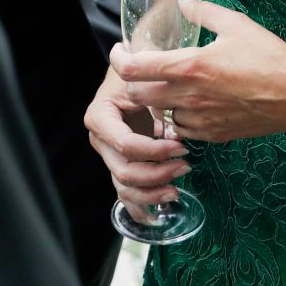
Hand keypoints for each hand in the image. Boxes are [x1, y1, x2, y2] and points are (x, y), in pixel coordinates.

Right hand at [84, 60, 191, 225]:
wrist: (129, 70)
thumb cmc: (138, 71)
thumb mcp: (145, 80)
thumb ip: (157, 102)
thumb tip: (175, 133)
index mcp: (100, 117)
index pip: (127, 145)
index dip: (155, 152)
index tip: (181, 147)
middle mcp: (99, 139)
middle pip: (124, 171)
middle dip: (156, 174)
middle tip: (185, 166)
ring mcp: (107, 154)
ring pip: (123, 186)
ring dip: (151, 193)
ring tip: (176, 190)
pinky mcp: (117, 162)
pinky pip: (123, 191)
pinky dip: (138, 205)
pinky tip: (154, 216)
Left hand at [111, 0, 285, 142]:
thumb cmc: (270, 56)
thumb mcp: (235, 24)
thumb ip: (202, 11)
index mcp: (190, 66)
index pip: (134, 68)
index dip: (119, 59)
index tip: (121, 51)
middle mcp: (189, 96)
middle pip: (137, 96)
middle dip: (133, 81)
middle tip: (143, 68)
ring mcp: (200, 120)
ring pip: (158, 115)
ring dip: (157, 102)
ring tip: (168, 86)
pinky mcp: (213, 135)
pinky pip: (182, 129)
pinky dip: (179, 118)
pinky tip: (192, 103)